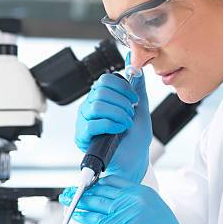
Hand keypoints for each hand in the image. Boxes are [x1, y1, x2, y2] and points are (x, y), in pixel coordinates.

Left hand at [59, 175, 185, 223]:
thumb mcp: (155, 209)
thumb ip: (136, 203)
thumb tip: (118, 204)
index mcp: (141, 191)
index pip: (113, 181)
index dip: (98, 183)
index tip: (89, 185)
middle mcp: (131, 197)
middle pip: (101, 189)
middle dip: (84, 190)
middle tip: (73, 190)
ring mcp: (123, 210)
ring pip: (94, 202)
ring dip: (78, 200)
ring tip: (68, 199)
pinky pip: (94, 218)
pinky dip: (81, 215)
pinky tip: (75, 213)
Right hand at [74, 53, 150, 183]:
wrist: (134, 161)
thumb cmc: (135, 138)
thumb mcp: (140, 107)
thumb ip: (137, 85)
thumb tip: (134, 63)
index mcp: (101, 98)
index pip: (105, 80)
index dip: (123, 88)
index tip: (134, 100)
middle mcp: (89, 107)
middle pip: (101, 91)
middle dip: (122, 103)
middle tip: (130, 114)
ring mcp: (84, 121)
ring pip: (97, 106)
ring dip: (118, 114)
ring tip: (126, 123)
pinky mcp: (82, 136)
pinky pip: (93, 123)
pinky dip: (111, 125)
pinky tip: (119, 130)